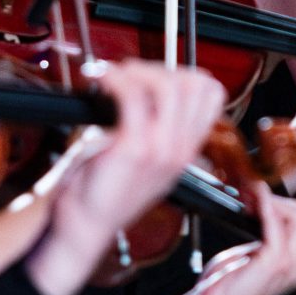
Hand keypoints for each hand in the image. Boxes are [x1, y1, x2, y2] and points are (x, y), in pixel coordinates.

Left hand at [25, 60, 226, 294]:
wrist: (83, 226)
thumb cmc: (102, 191)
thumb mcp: (142, 158)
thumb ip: (153, 127)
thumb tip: (142, 84)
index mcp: (185, 150)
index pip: (212, 95)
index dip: (186, 74)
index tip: (156, 73)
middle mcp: (180, 149)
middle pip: (194, 84)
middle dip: (159, 67)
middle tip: (130, 72)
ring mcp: (161, 150)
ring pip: (168, 86)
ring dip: (137, 70)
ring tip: (114, 74)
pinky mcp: (134, 149)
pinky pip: (132, 97)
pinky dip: (114, 78)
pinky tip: (101, 79)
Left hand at [176, 184, 295, 294]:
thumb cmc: (232, 287)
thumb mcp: (263, 263)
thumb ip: (276, 243)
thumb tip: (274, 211)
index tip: (285, 207)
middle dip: (292, 202)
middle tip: (268, 199)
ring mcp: (290, 266)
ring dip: (279, 201)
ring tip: (260, 198)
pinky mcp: (272, 263)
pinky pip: (276, 223)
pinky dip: (266, 204)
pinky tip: (257, 197)